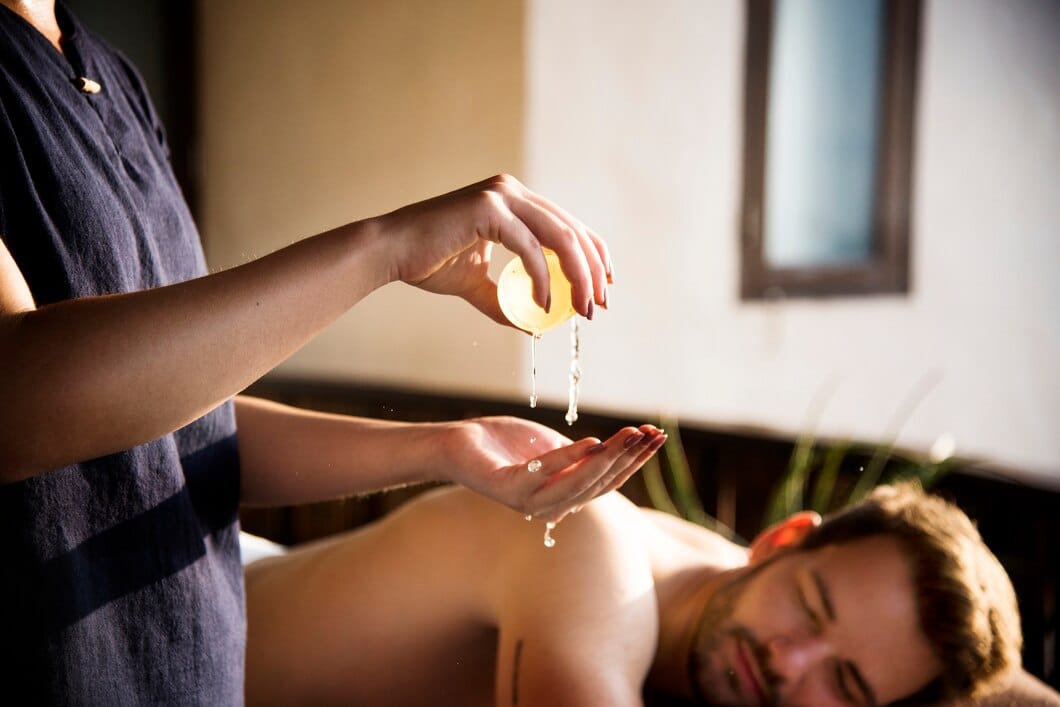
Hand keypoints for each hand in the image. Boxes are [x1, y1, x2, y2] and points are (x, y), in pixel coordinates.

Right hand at [373, 174, 611, 325]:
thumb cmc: (428, 263)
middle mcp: (512, 191)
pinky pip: (530, 249)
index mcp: (515, 201)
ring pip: (560, 237)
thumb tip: (535, 326)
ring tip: (580, 310)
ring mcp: (501, 195)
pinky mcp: (488, 208)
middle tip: (597, 307)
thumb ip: (508, 299)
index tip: (603, 289)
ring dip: (577, 277)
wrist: (391, 252)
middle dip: (592, 272)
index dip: (594, 256)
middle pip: (573, 230)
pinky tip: (544, 305)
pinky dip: (542, 280)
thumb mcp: (477, 285)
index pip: (570, 225)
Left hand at [441, 416, 666, 521]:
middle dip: (628, 457)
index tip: (657, 436)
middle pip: (599, 484)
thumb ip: (584, 457)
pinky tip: (591, 441)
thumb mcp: (555, 450)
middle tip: (650, 433)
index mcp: (565, 499)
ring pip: (578, 482)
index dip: (634, 460)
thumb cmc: (508, 446)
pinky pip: (543, 473)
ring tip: (627, 435)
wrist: (459, 446)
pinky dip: (569, 458)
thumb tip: (621, 448)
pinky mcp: (506, 489)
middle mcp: (550, 507)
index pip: (608, 482)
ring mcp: (528, 501)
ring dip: (607, 457)